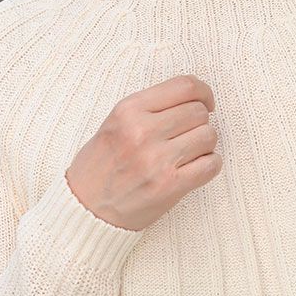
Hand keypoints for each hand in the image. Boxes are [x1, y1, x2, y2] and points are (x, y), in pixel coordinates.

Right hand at [66, 74, 220, 230]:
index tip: (205, 102)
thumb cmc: (100, 165)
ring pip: (208, 136)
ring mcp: (157, 159)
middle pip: (199, 112)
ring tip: (189, 152)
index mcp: (128, 110)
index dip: (203, 92)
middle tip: (189, 133)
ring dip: (205, 144)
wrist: (85, 209)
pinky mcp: (169, 186)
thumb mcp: (115, 123)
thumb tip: (194, 98)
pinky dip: (209, 164)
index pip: (184, 86)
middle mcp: (142, 131)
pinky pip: (211, 164)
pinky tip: (195, 167)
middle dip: (200, 121)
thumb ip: (149, 107)